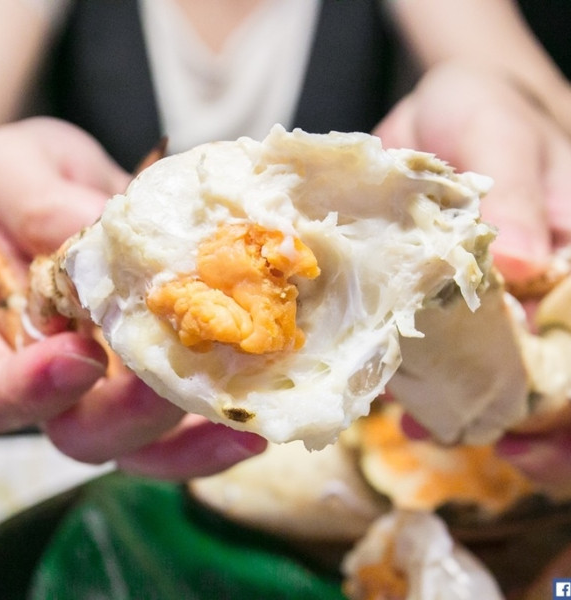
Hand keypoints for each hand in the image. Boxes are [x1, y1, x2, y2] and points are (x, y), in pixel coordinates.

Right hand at [0, 117, 265, 478]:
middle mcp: (54, 380)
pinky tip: (258, 423)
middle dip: (128, 415)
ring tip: (241, 419)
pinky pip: (189, 430)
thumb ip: (35, 202)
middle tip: (171, 380)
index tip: (80, 355)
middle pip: (79, 431)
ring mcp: (114, 390)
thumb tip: (93, 241)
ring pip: (145, 446)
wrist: (85, 195)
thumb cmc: (34, 183)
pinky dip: (220, 431)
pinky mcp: (164, 384)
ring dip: (191, 440)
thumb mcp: (19, 169)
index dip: (27, 388)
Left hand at [376, 62, 570, 484]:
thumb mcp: (502, 136)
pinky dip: (420, 387)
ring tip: (431, 431)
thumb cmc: (481, 111)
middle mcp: (540, 290)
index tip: (543, 427)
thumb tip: (527, 271)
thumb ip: (522, 197)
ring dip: (471, 416)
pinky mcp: (436, 306)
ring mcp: (488, 306)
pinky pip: (434, 358)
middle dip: (543, 427)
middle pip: (559, 377)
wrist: (432, 115)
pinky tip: (401, 409)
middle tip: (505, 448)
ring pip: (495, 379)